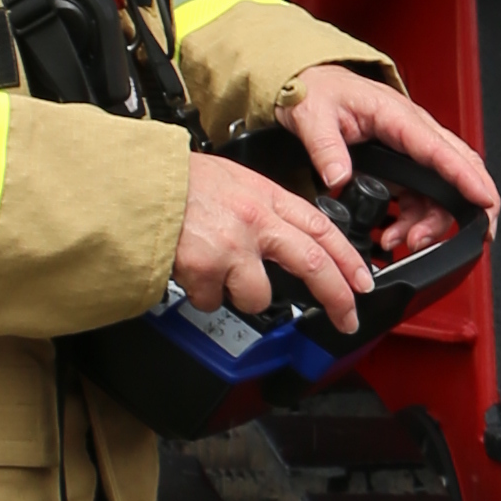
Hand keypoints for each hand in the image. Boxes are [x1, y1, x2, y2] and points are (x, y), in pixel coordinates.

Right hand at [171, 149, 376, 334]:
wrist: (138, 184)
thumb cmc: (181, 183)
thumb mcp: (235, 182)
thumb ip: (264, 209)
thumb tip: (287, 240)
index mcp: (267, 197)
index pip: (323, 229)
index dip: (349, 259)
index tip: (362, 282)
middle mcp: (256, 220)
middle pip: (313, 264)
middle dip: (337, 297)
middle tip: (347, 318)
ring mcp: (232, 246)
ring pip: (260, 296)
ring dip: (241, 296)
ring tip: (219, 274)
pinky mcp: (206, 268)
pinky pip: (213, 301)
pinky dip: (202, 295)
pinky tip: (192, 274)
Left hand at [280, 68, 500, 273]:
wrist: (311, 86)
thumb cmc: (319, 92)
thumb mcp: (313, 116)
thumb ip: (326, 148)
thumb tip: (338, 177)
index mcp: (397, 115)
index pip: (440, 149)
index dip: (466, 177)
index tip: (484, 200)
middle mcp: (412, 133)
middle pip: (458, 169)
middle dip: (469, 205)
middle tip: (471, 235)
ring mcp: (409, 151)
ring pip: (439, 191)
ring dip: (431, 223)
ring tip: (406, 242)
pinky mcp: (400, 166)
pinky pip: (420, 199)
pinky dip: (414, 222)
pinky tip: (395, 236)